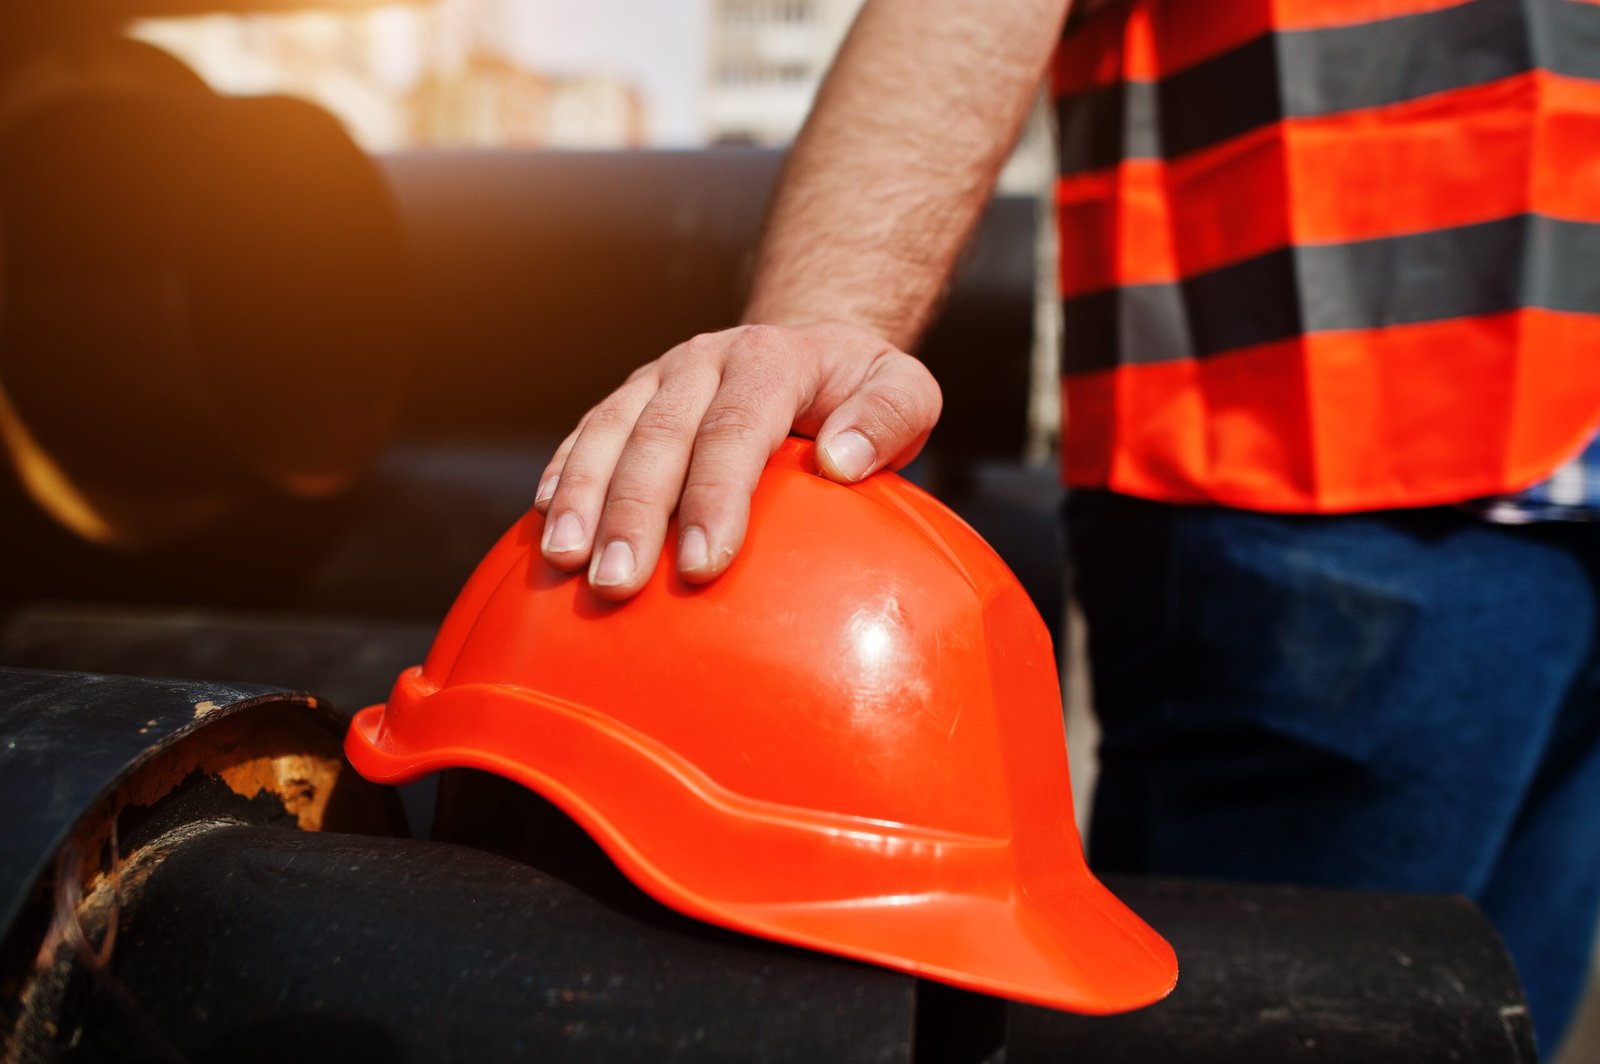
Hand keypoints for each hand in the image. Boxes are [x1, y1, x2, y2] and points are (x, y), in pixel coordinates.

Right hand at [533, 320, 941, 598]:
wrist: (810, 349)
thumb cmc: (861, 393)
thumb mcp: (905, 391)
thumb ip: (890, 416)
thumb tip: (842, 462)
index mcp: (771, 359)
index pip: (738, 428)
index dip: (715, 495)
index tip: (702, 565)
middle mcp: (705, 361)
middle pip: (661, 436)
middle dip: (634, 512)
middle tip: (618, 584)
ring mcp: (658, 378)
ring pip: (610, 432)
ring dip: (582, 498)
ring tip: (565, 562)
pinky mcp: (629, 401)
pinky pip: (586, 435)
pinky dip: (562, 478)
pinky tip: (544, 527)